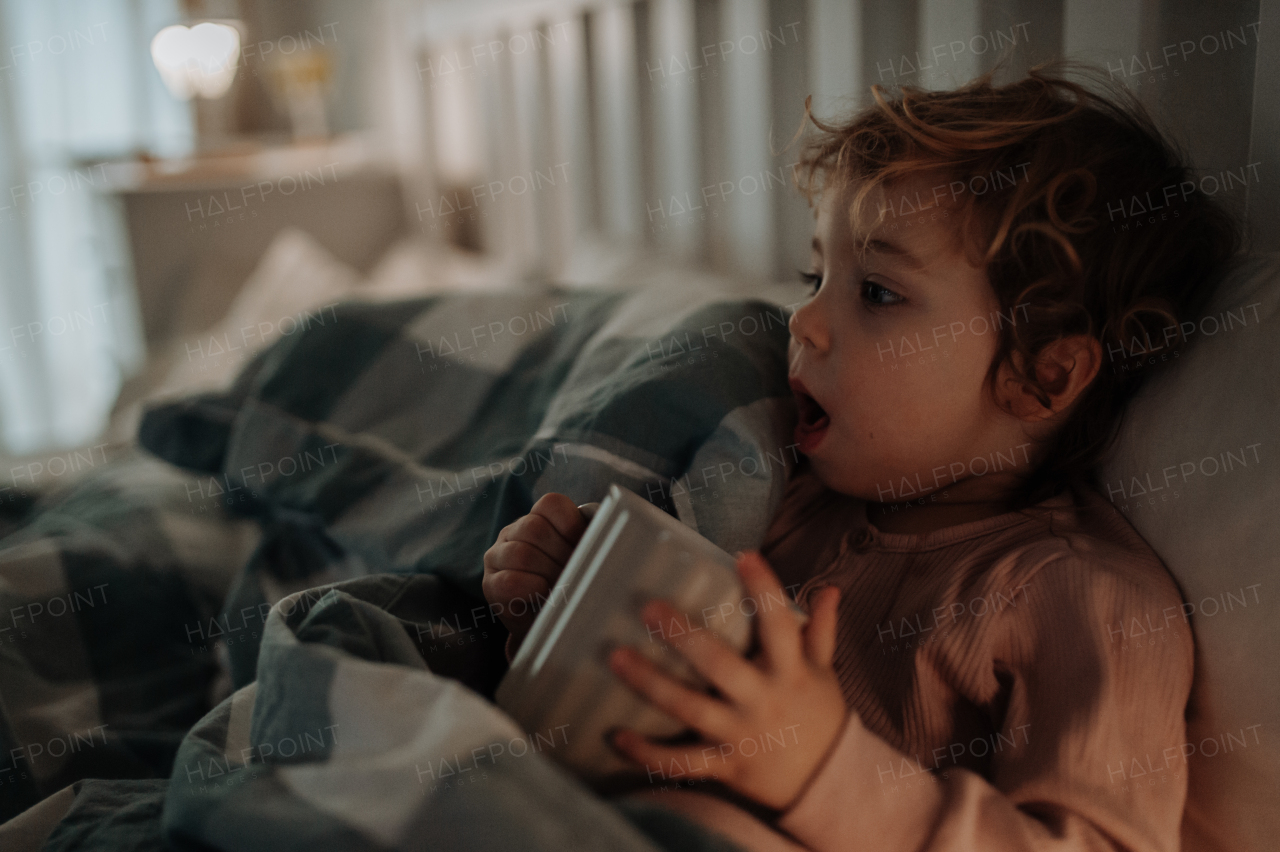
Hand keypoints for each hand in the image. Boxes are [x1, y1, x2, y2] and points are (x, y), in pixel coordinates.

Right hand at [482, 493, 589, 656]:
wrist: (552, 628)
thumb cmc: (572, 588)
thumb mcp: (582, 562)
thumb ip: (591, 547)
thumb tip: (608, 548)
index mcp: (538, 518)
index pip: (550, 504)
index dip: (571, 526)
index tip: (583, 548)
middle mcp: (513, 532)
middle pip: (534, 528)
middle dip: (561, 556)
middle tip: (576, 576)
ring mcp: (497, 556)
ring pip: (520, 553)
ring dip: (548, 574)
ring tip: (563, 590)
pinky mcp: (490, 584)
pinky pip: (509, 581)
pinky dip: (532, 590)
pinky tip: (543, 596)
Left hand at [608, 551, 847, 810]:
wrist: (830, 784)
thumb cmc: (820, 716)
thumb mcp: (824, 672)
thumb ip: (821, 630)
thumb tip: (830, 589)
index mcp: (791, 671)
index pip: (780, 625)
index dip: (765, 590)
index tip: (744, 557)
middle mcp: (763, 700)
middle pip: (720, 666)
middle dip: (684, 638)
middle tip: (649, 608)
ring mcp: (741, 735)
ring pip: (691, 709)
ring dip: (651, 684)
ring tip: (616, 659)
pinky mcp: (725, 766)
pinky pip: (681, 763)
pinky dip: (648, 753)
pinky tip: (617, 736)